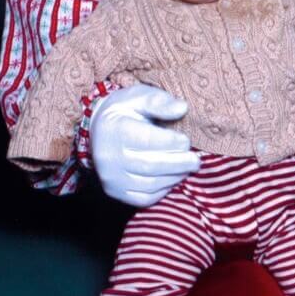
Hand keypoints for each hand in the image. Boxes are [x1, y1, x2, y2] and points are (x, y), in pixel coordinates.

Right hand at [90, 84, 200, 206]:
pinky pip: (144, 198)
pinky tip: (173, 178)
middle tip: (196, 160)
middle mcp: (109, 157)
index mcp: (114, 130)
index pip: (147, 140)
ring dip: (174, 178)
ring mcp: (111, 178)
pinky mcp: (115, 191)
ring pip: (149, 184)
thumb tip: (182, 108)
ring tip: (188, 167)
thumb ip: (159, 101)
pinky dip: (163, 191)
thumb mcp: (139, 96)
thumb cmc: (124, 110)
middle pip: (150, 166)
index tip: (187, 140)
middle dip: (178, 164)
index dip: (171, 142)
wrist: (98, 130)